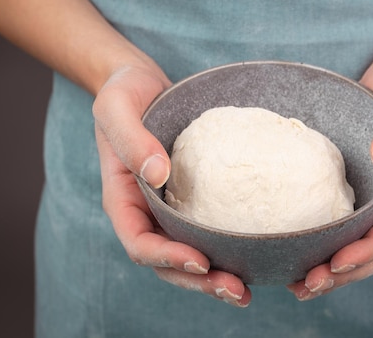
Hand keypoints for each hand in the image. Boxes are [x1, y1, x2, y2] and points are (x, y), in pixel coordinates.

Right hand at [93, 61, 251, 306]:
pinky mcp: (192, 197)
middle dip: (199, 281)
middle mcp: (147, 211)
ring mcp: (170, 208)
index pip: (140, 242)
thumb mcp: (116, 107)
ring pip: (190, 254)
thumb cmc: (123, 92)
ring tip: (246, 290)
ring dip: (216, 277)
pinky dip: (227, 248)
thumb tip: (159, 174)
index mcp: (124, 199)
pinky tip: (255, 255)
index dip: (168, 258)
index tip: (201, 260)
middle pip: (168, 262)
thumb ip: (131, 139)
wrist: (140, 83)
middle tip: (237, 291)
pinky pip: (207, 229)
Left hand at [287, 49, 372, 299]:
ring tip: (299, 285)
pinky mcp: (356, 190)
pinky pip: (343, 226)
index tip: (337, 263)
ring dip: (333, 271)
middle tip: (308, 285)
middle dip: (345, 272)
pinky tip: (297, 256)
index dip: (368, 251)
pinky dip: (324, 246)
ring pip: (359, 245)